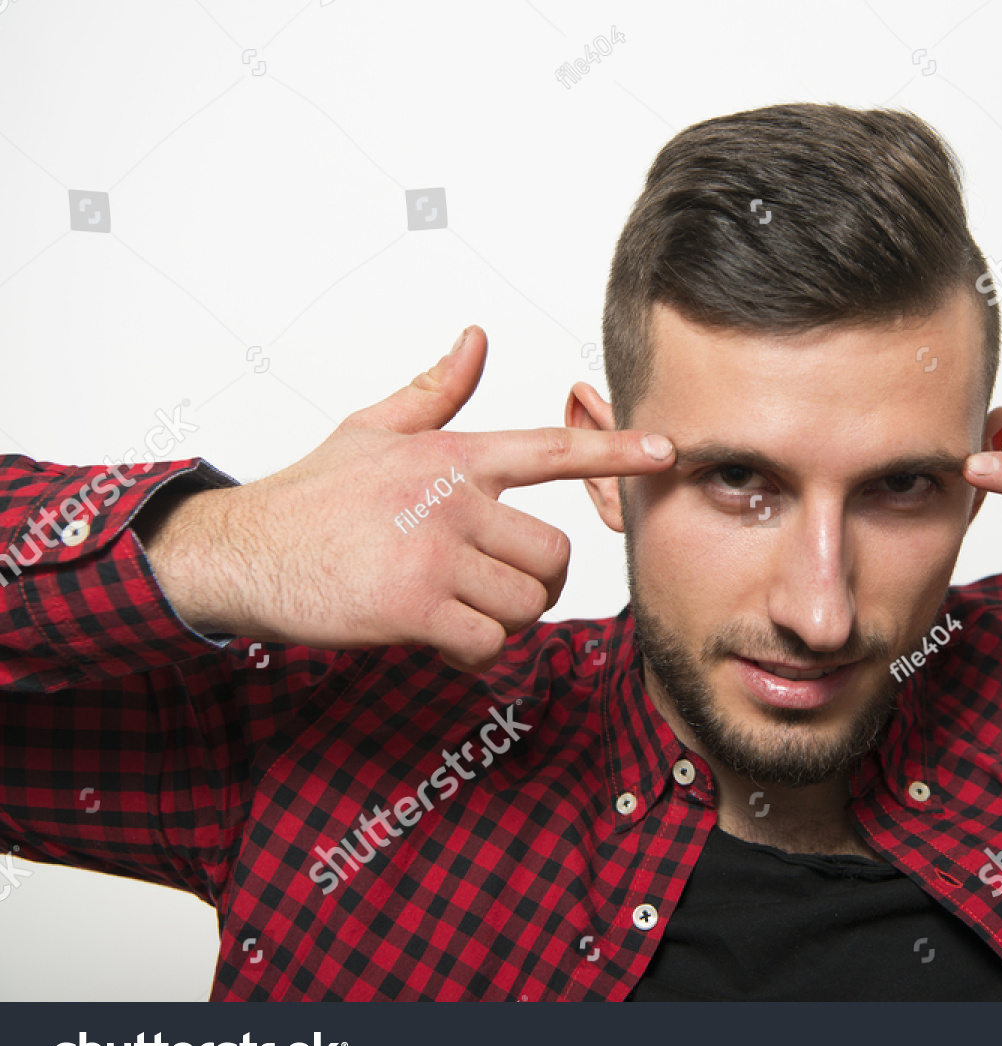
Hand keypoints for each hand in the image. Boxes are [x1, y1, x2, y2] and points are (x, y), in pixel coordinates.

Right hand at [141, 326, 675, 671]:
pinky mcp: (413, 605)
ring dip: (504, 623)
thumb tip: (474, 338)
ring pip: (526, 604)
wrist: (239, 552)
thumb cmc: (310, 497)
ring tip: (461, 614)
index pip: (551, 448)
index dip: (615, 449)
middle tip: (494, 592)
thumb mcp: (371, 429)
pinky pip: (488, 643)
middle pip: (553, 556)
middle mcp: (451, 499)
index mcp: (451, 455)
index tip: (666, 451)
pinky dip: (476, 656)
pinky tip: (444, 645)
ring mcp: (434, 552)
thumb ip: (434, 389)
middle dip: (534, 586)